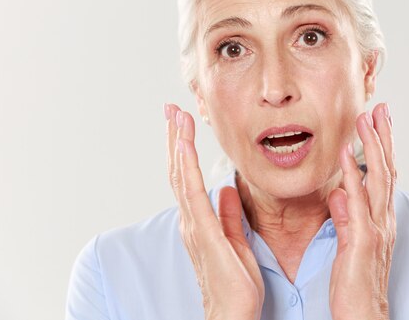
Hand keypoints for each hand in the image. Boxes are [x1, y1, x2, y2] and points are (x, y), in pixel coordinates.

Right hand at [164, 104, 263, 319]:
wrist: (233, 313)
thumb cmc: (235, 285)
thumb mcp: (236, 242)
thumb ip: (229, 216)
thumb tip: (227, 191)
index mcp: (200, 222)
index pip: (188, 179)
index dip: (185, 151)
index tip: (183, 125)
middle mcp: (191, 220)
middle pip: (179, 171)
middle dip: (175, 139)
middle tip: (172, 110)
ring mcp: (194, 225)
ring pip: (181, 176)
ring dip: (178, 144)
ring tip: (176, 117)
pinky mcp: (203, 231)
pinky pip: (191, 191)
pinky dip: (186, 165)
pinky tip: (184, 145)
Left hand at [327, 103, 396, 319]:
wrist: (362, 313)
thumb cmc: (354, 282)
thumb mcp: (349, 243)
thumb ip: (346, 216)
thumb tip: (340, 192)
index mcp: (380, 219)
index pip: (384, 176)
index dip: (382, 147)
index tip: (378, 122)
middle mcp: (383, 219)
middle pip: (387, 169)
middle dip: (383, 137)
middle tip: (381, 108)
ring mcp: (376, 227)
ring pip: (378, 178)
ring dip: (372, 146)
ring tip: (366, 118)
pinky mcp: (363, 238)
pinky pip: (358, 201)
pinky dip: (353, 175)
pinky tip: (345, 154)